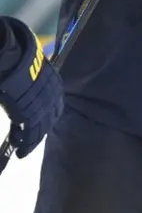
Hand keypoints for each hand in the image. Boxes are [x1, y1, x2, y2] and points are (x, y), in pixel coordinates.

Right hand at [0, 18, 62, 158]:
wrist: (15, 62)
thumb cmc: (20, 60)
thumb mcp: (31, 68)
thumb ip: (31, 76)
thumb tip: (24, 74)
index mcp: (55, 85)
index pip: (54, 106)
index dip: (46, 116)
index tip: (37, 122)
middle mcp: (53, 98)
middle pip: (49, 120)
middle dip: (40, 130)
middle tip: (31, 139)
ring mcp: (44, 109)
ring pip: (40, 131)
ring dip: (31, 142)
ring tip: (23, 150)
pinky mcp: (31, 117)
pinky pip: (30, 136)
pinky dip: (25, 146)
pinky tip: (20, 152)